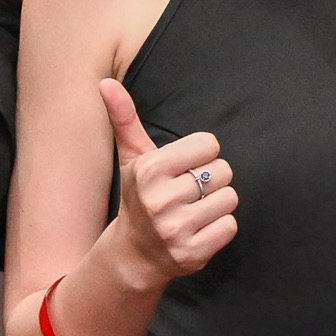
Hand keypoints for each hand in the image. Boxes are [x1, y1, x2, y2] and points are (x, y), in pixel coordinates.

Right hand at [100, 77, 237, 289]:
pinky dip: (220, 228)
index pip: (209, 144)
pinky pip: (230, 226)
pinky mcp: (192, 253)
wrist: (135, 253)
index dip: (201, 155)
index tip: (183, 169)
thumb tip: (105, 82)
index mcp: (149, 170)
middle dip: (211, 180)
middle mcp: (160, 200)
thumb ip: (125, 118)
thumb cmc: (140, 196)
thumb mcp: (132, 158)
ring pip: (230, 198)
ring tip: (193, 210)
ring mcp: (176, 229)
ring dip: (218, 204)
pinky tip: (198, 230)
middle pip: (223, 171)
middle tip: (188, 192)